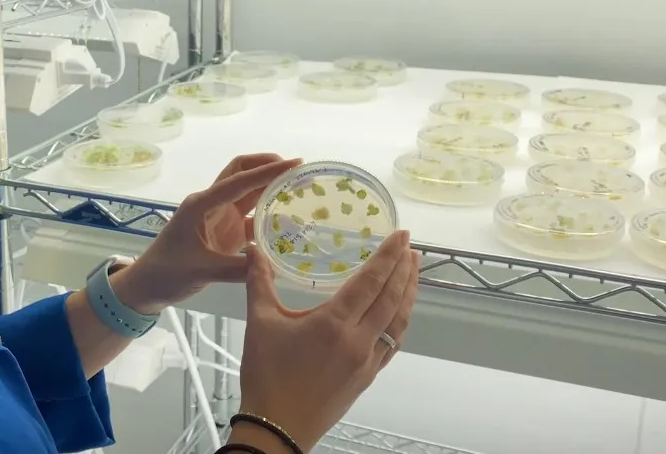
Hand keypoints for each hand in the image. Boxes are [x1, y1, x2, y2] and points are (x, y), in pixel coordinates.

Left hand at [114, 154, 301, 313]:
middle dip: (268, 166)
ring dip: (271, 188)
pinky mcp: (225, 233)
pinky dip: (269, 217)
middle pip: (242, 173)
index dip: (268, 172)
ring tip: (300, 189)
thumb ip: (236, 269)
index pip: (239, 181)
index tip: (294, 164)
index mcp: (202, 204)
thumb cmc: (167, 272)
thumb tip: (271, 266)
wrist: (147, 286)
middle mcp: (212, 204)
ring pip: (248, 193)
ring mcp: (219, 218)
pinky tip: (289, 222)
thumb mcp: (201, 270)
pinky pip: (251, 218)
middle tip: (298, 170)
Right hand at [232, 230, 418, 450]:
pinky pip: (392, 343)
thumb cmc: (267, 376)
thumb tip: (252, 250)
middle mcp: (358, 340)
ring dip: (408, 294)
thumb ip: (259, 282)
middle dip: (403, 269)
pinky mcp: (368, 377)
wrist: (278, 428)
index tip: (401, 236)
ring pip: (398, 321)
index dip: (388, 256)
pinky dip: (400, 321)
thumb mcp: (259, 323)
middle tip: (410, 246)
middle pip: (391, 298)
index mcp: (334, 323)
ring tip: (413, 272)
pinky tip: (399, 313)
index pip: (370, 281)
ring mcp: (367, 361)